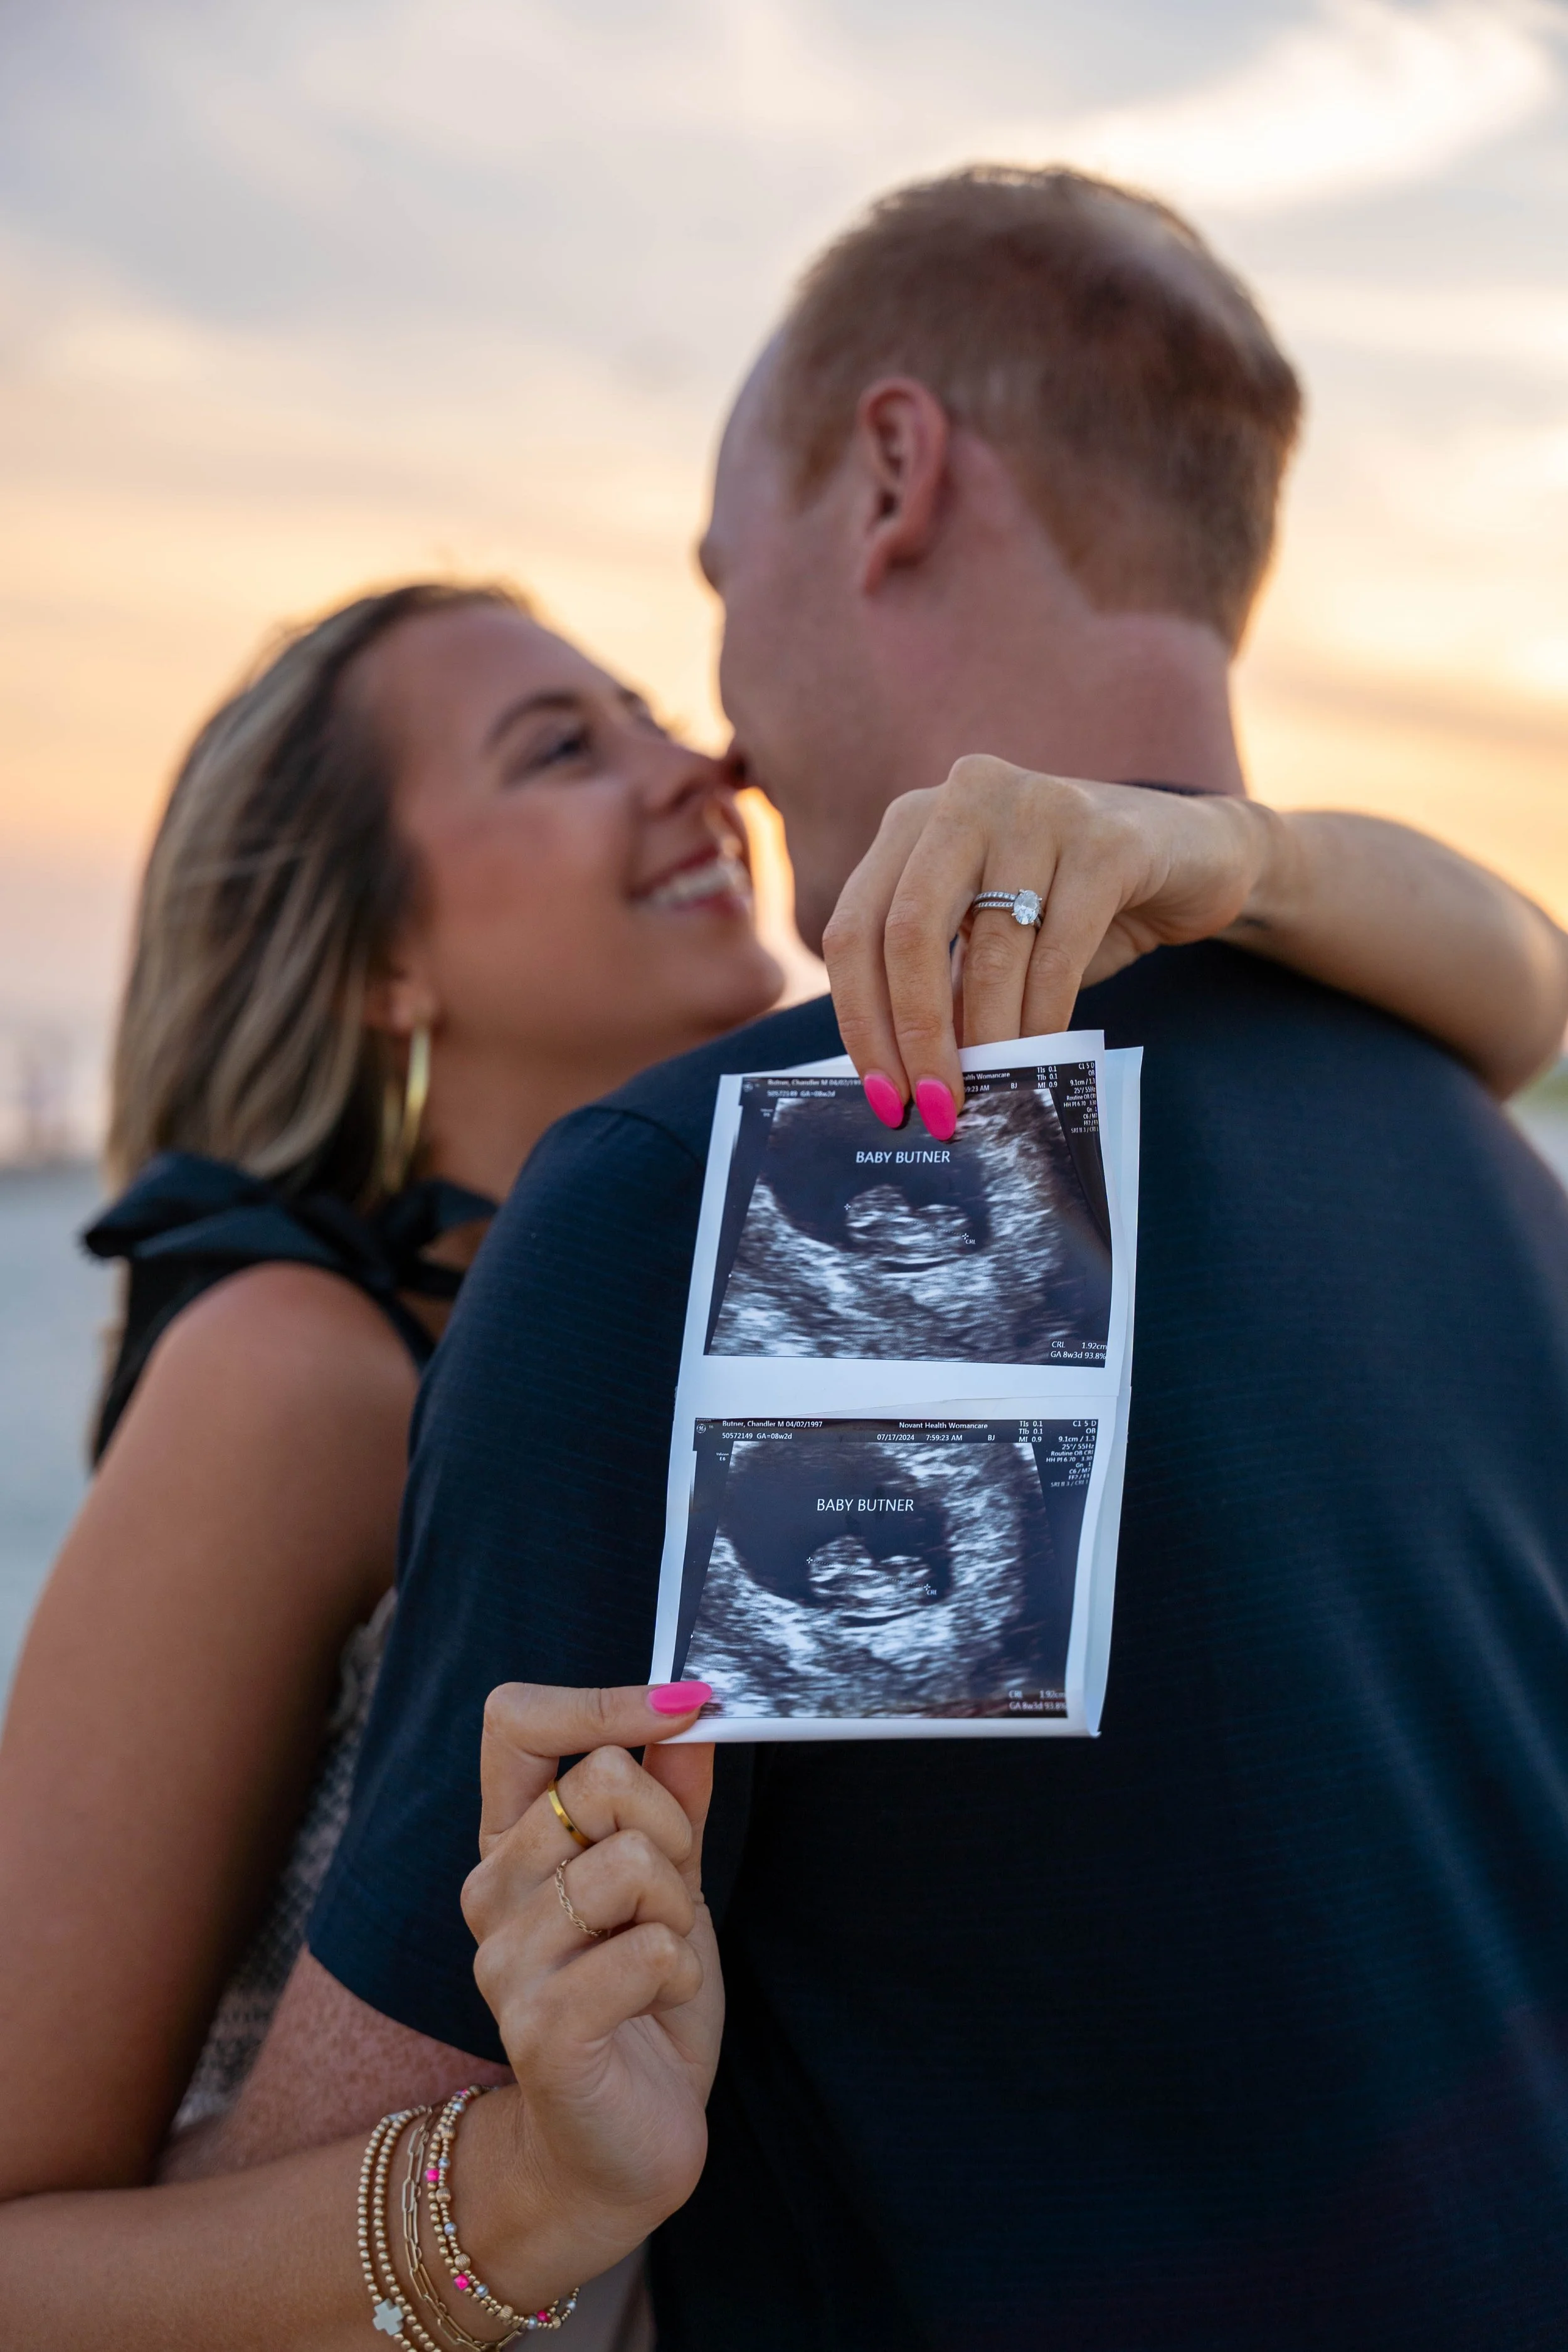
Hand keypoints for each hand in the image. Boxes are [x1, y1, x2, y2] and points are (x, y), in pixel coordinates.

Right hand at [459, 1680, 720, 2293]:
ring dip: (679, 1909)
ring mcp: (503, 1959)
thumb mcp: (671, 1881)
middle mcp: (490, 1889)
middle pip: (600, 1782)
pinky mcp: (537, 2026)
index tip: (681, 1707)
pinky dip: (678, 1969)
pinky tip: (657, 2002)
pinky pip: (643, 1948)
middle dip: (672, 1830)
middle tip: (672, 1896)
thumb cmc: (643, 2001)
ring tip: (664, 1955)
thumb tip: (690, 1711)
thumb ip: (674, 1798)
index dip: (601, 1701)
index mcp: (512, 1840)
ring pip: (627, 1862)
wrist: (622, 2144)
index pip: (515, 1720)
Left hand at [823, 753, 1274, 1133]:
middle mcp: (965, 797)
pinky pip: (1058, 952)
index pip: (855, 927)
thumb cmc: (1069, 905)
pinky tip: (1043, 1054)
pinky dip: (1044, 1017)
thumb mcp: (987, 933)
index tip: (882, 1095)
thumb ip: (939, 982)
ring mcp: (1038, 807)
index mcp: (912, 820)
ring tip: (993, 1090)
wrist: (1194, 856)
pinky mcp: (1107, 841)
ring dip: (989, 1038)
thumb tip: (898, 1079)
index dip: (860, 1019)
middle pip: (908, 933)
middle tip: (936, 1106)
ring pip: (990, 949)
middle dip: (916, 1035)